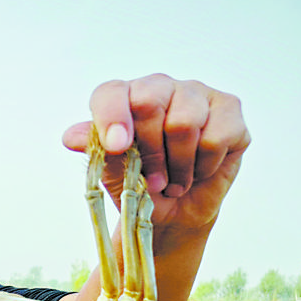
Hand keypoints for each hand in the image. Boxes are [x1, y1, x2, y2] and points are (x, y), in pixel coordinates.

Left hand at [62, 74, 250, 232]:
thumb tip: (70, 136)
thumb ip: (95, 150)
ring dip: (177, 165)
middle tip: (152, 180)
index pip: (111, 93)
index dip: (111, 117)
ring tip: (174, 181)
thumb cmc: (139, 187)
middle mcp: (160, 87)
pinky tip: (198, 171)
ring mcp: (197, 94)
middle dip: (149, 152)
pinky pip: (217, 136)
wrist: (175, 213)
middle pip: (149, 102)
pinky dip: (204, 165)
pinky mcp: (229, 109)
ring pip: (185, 122)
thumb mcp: (112, 174)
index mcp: (125, 98)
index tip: (116, 147)